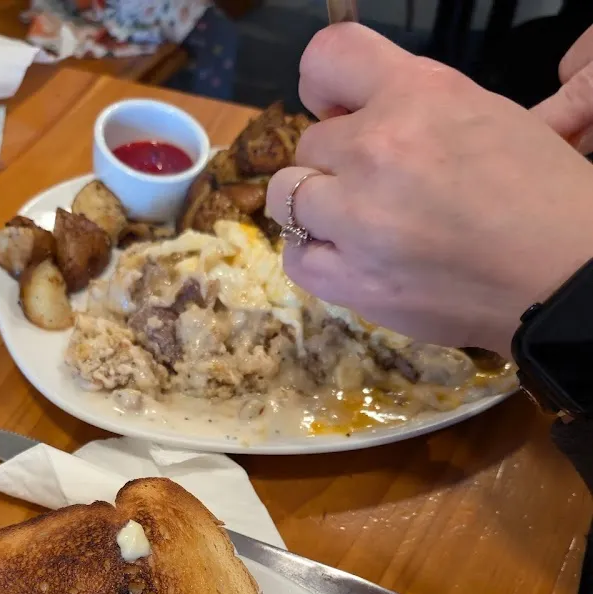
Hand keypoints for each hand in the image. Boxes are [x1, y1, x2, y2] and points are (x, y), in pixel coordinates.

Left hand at [266, 24, 592, 355]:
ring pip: (290, 196)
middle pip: (309, 143)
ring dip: (318, 209)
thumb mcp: (485, 115)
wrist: (560, 279)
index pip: (326, 56)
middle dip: (337, 161)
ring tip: (359, 227)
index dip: (324, 85)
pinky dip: (318, 258)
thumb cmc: (540, 195)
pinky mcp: (351, 280)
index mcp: (418, 93)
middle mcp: (377, 148)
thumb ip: (413, 108)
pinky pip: (297, 259)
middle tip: (379, 188)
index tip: (336, 108)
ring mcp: (357, 219)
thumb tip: (356, 117)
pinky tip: (354, 260)